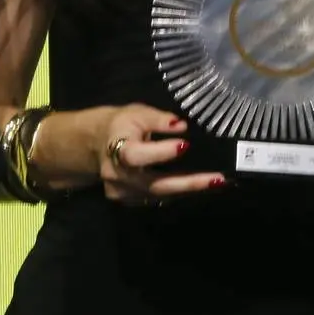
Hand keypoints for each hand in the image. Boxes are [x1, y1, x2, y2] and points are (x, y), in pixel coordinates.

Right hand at [87, 104, 223, 204]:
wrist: (96, 144)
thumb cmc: (120, 125)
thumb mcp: (136, 113)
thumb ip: (158, 119)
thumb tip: (182, 126)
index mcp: (116, 150)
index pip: (136, 155)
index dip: (160, 152)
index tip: (185, 144)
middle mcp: (117, 176)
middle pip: (154, 184)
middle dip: (188, 183)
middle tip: (218, 179)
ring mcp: (122, 193)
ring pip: (160, 195)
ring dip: (189, 189)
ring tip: (216, 182)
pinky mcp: (129, 201)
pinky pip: (158, 198)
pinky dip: (178, 192)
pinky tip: (196, 185)